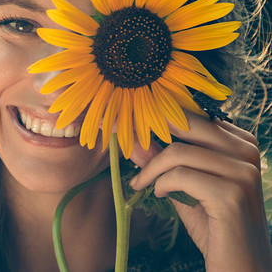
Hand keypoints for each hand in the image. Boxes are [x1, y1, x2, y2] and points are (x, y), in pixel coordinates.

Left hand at [129, 111, 271, 270]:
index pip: (191, 116)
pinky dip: (162, 184)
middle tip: (124, 145)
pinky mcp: (232, 194)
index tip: (125, 125)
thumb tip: (133, 137)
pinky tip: (161, 195)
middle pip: (185, 125)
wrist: (240, 266)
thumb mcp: (183, 186)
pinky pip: (181, 176)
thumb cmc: (213, 224)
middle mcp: (247, 151)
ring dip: (151, 169)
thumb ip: (162, 161)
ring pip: (178, 152)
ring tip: (142, 183)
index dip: (156, 118)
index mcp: (240, 142)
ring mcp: (243, 172)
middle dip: (146, 133)